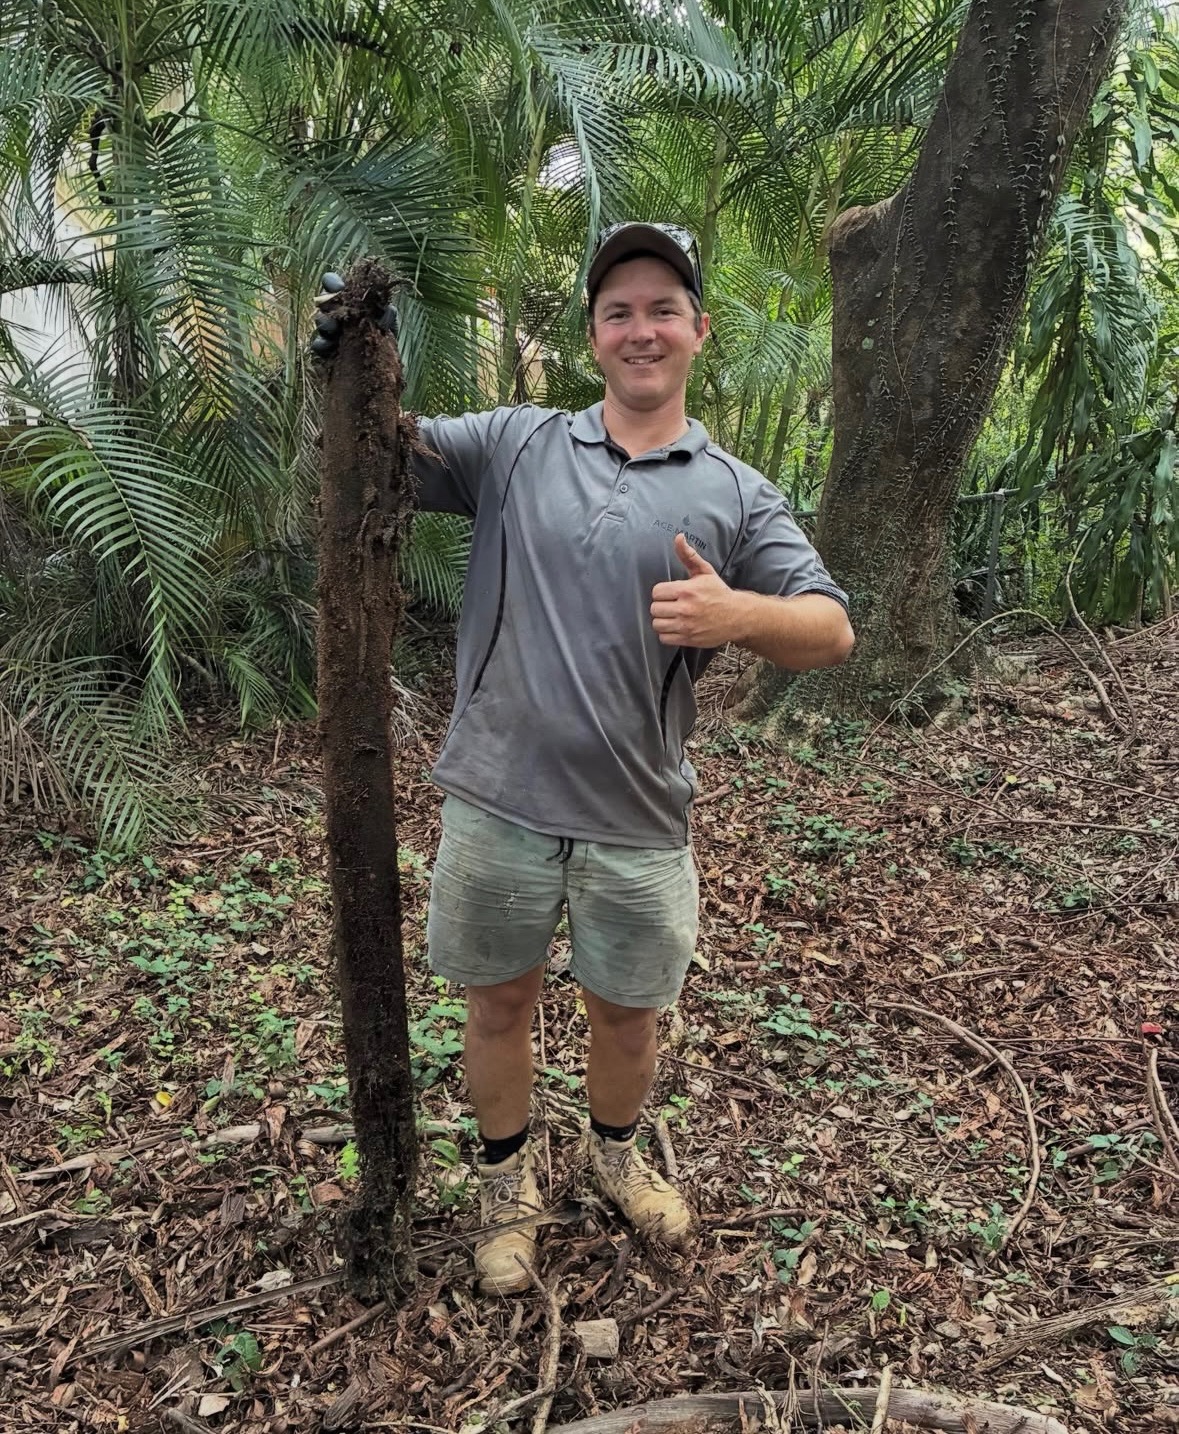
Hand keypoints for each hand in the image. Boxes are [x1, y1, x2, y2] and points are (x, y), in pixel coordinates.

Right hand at [308, 271, 398, 358]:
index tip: (338, 287)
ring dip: (325, 322)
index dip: (332, 282)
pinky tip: (328, 346)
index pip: (335, 284)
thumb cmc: (384, 338)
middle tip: (334, 308)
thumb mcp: (388, 325)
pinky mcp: (326, 350)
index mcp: (350, 300)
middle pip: (324, 301)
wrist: (382, 368)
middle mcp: (337, 313)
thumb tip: (389, 310)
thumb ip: (388, 315)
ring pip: (321, 321)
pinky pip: (318, 345)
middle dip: (327, 303)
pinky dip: (321, 344)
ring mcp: (329, 331)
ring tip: (333, 328)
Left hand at [649, 533, 749, 647]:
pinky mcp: (688, 639)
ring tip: (672, 617)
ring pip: (657, 624)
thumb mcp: (705, 572)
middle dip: (661, 606)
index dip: (662, 593)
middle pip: (654, 609)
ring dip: (663, 621)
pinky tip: (676, 627)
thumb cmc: (719, 593)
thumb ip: (688, 556)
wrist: (737, 616)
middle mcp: (685, 609)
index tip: (670, 594)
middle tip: (671, 605)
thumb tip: (678, 537)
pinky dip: (667, 634)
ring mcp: (686, 626)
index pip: (656, 592)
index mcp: (687, 590)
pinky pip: (664, 638)